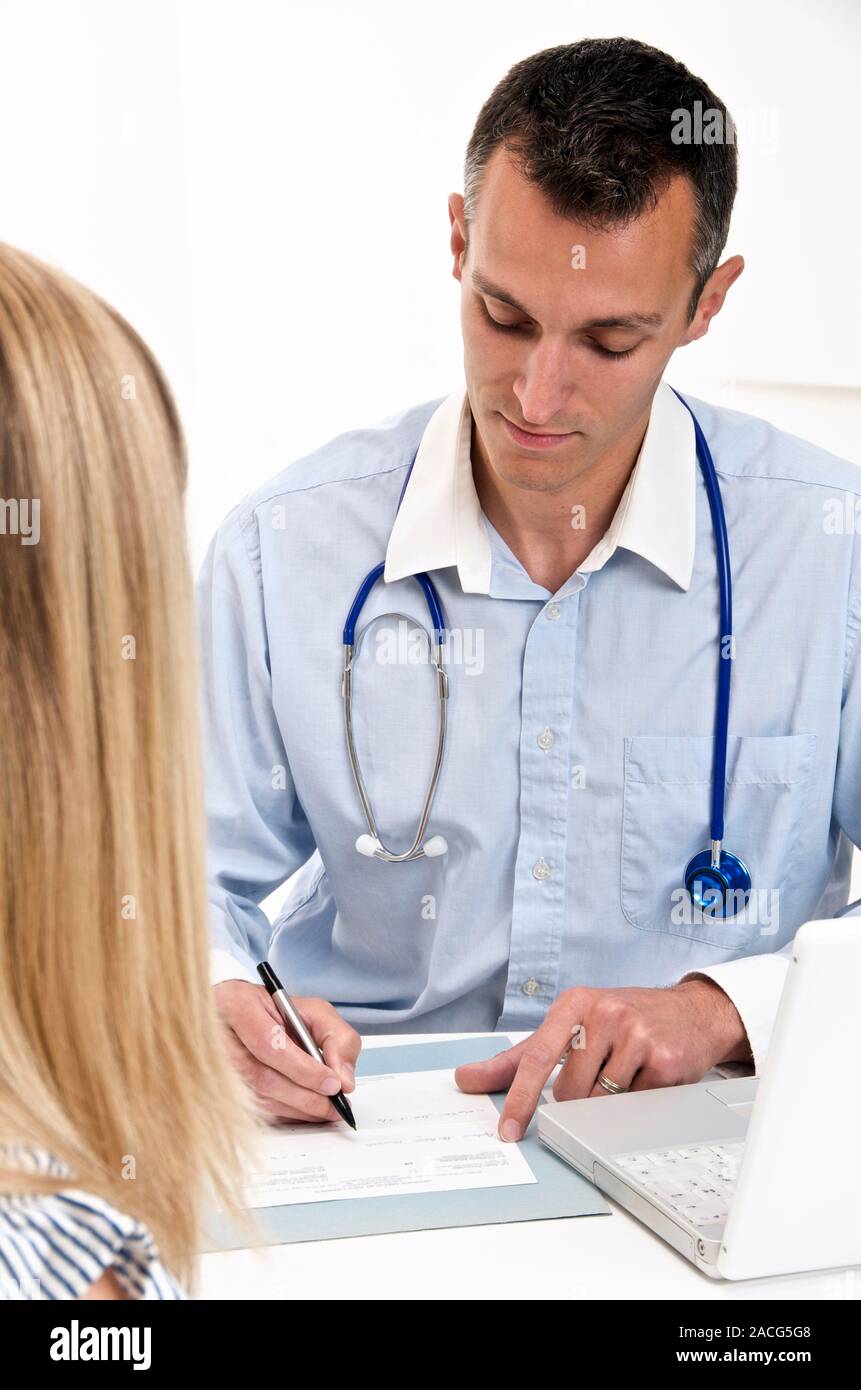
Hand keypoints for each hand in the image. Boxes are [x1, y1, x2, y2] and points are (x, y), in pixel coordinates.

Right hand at [214, 980, 360, 1122]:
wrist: (236, 1019)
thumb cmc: (271, 1013)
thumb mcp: (311, 1010)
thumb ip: (335, 1037)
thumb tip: (343, 1079)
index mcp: (237, 1005)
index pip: (268, 1043)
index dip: (302, 1068)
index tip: (332, 1083)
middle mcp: (216, 1036)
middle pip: (260, 1076)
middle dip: (304, 1096)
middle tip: (334, 1104)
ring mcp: (211, 1066)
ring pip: (256, 1098)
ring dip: (297, 1110)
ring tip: (325, 1111)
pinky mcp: (216, 1088)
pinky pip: (252, 1110)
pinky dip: (284, 1114)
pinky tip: (304, 1112)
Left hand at [455, 980, 750, 1141]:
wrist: (694, 1012)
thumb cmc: (624, 1019)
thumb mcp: (571, 1025)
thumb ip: (517, 1056)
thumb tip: (467, 1078)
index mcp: (573, 1004)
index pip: (535, 1057)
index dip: (519, 1099)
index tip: (508, 1131)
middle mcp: (603, 1013)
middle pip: (569, 1091)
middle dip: (580, 1100)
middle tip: (601, 1077)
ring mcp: (636, 1033)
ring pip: (601, 1101)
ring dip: (609, 1102)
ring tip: (626, 1073)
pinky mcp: (663, 1058)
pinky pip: (635, 1104)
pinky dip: (637, 1101)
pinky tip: (648, 1076)